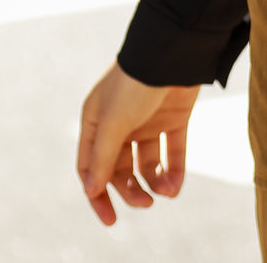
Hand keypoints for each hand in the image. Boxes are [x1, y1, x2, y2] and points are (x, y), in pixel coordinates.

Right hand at [77, 61, 200, 225]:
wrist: (174, 48)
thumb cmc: (135, 82)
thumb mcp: (114, 120)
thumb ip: (103, 156)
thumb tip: (91, 190)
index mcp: (97, 123)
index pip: (91, 168)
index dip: (98, 194)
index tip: (110, 218)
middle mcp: (120, 124)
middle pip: (121, 169)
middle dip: (130, 190)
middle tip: (144, 204)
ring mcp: (148, 121)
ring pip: (148, 164)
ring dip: (155, 182)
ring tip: (166, 192)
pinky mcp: (174, 118)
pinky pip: (172, 151)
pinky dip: (174, 169)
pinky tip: (176, 185)